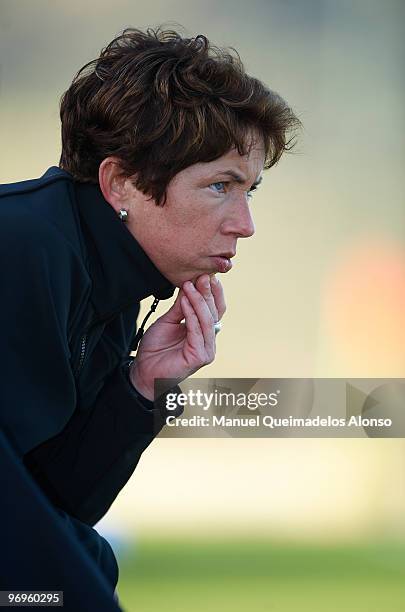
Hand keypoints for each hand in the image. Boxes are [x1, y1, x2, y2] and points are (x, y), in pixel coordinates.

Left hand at [129, 274, 225, 399]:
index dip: (213, 292)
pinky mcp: (200, 356)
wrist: (144, 370)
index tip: (206, 275)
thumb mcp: (168, 320)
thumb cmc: (156, 348)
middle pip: (214, 312)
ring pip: (208, 320)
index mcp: (204, 331)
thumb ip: (181, 306)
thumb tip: (189, 284)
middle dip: (207, 293)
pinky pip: (197, 331)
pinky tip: (186, 301)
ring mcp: (207, 349)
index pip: (215, 309)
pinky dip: (192, 314)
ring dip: (199, 301)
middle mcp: (209, 340)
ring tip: (191, 285)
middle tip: (201, 276)